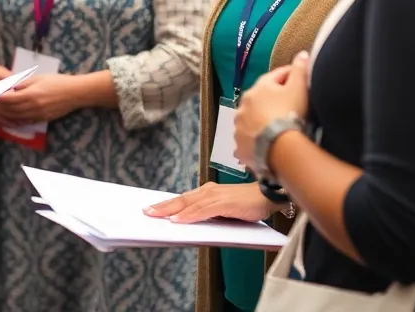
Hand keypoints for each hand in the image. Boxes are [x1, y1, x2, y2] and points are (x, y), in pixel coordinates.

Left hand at [0, 74, 77, 125]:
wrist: (75, 93)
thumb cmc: (58, 81)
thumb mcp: (39, 78)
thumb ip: (23, 83)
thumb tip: (8, 87)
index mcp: (32, 94)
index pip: (9, 99)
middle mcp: (33, 107)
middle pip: (9, 110)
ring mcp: (37, 115)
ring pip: (15, 118)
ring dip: (3, 116)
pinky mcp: (41, 119)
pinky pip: (24, 122)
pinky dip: (13, 121)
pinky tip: (8, 117)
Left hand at [145, 182, 273, 223]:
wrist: (268, 196)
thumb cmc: (248, 203)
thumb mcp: (223, 209)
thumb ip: (208, 214)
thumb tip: (190, 223)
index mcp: (207, 192)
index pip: (182, 199)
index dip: (166, 204)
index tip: (151, 208)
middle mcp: (208, 191)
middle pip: (181, 200)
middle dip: (162, 206)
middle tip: (145, 212)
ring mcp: (215, 196)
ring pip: (188, 204)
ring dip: (170, 210)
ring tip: (155, 216)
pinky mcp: (224, 203)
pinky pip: (202, 211)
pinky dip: (189, 216)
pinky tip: (178, 221)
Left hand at [234, 51, 309, 170]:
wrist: (278, 147)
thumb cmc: (289, 114)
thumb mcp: (298, 88)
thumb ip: (300, 69)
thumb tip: (302, 53)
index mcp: (258, 88)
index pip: (276, 77)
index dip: (289, 76)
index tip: (300, 79)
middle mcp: (244, 105)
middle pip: (260, 98)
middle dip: (272, 99)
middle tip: (287, 106)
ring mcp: (239, 126)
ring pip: (251, 119)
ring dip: (260, 120)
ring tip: (274, 127)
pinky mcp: (239, 146)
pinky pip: (247, 140)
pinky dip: (255, 141)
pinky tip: (264, 144)